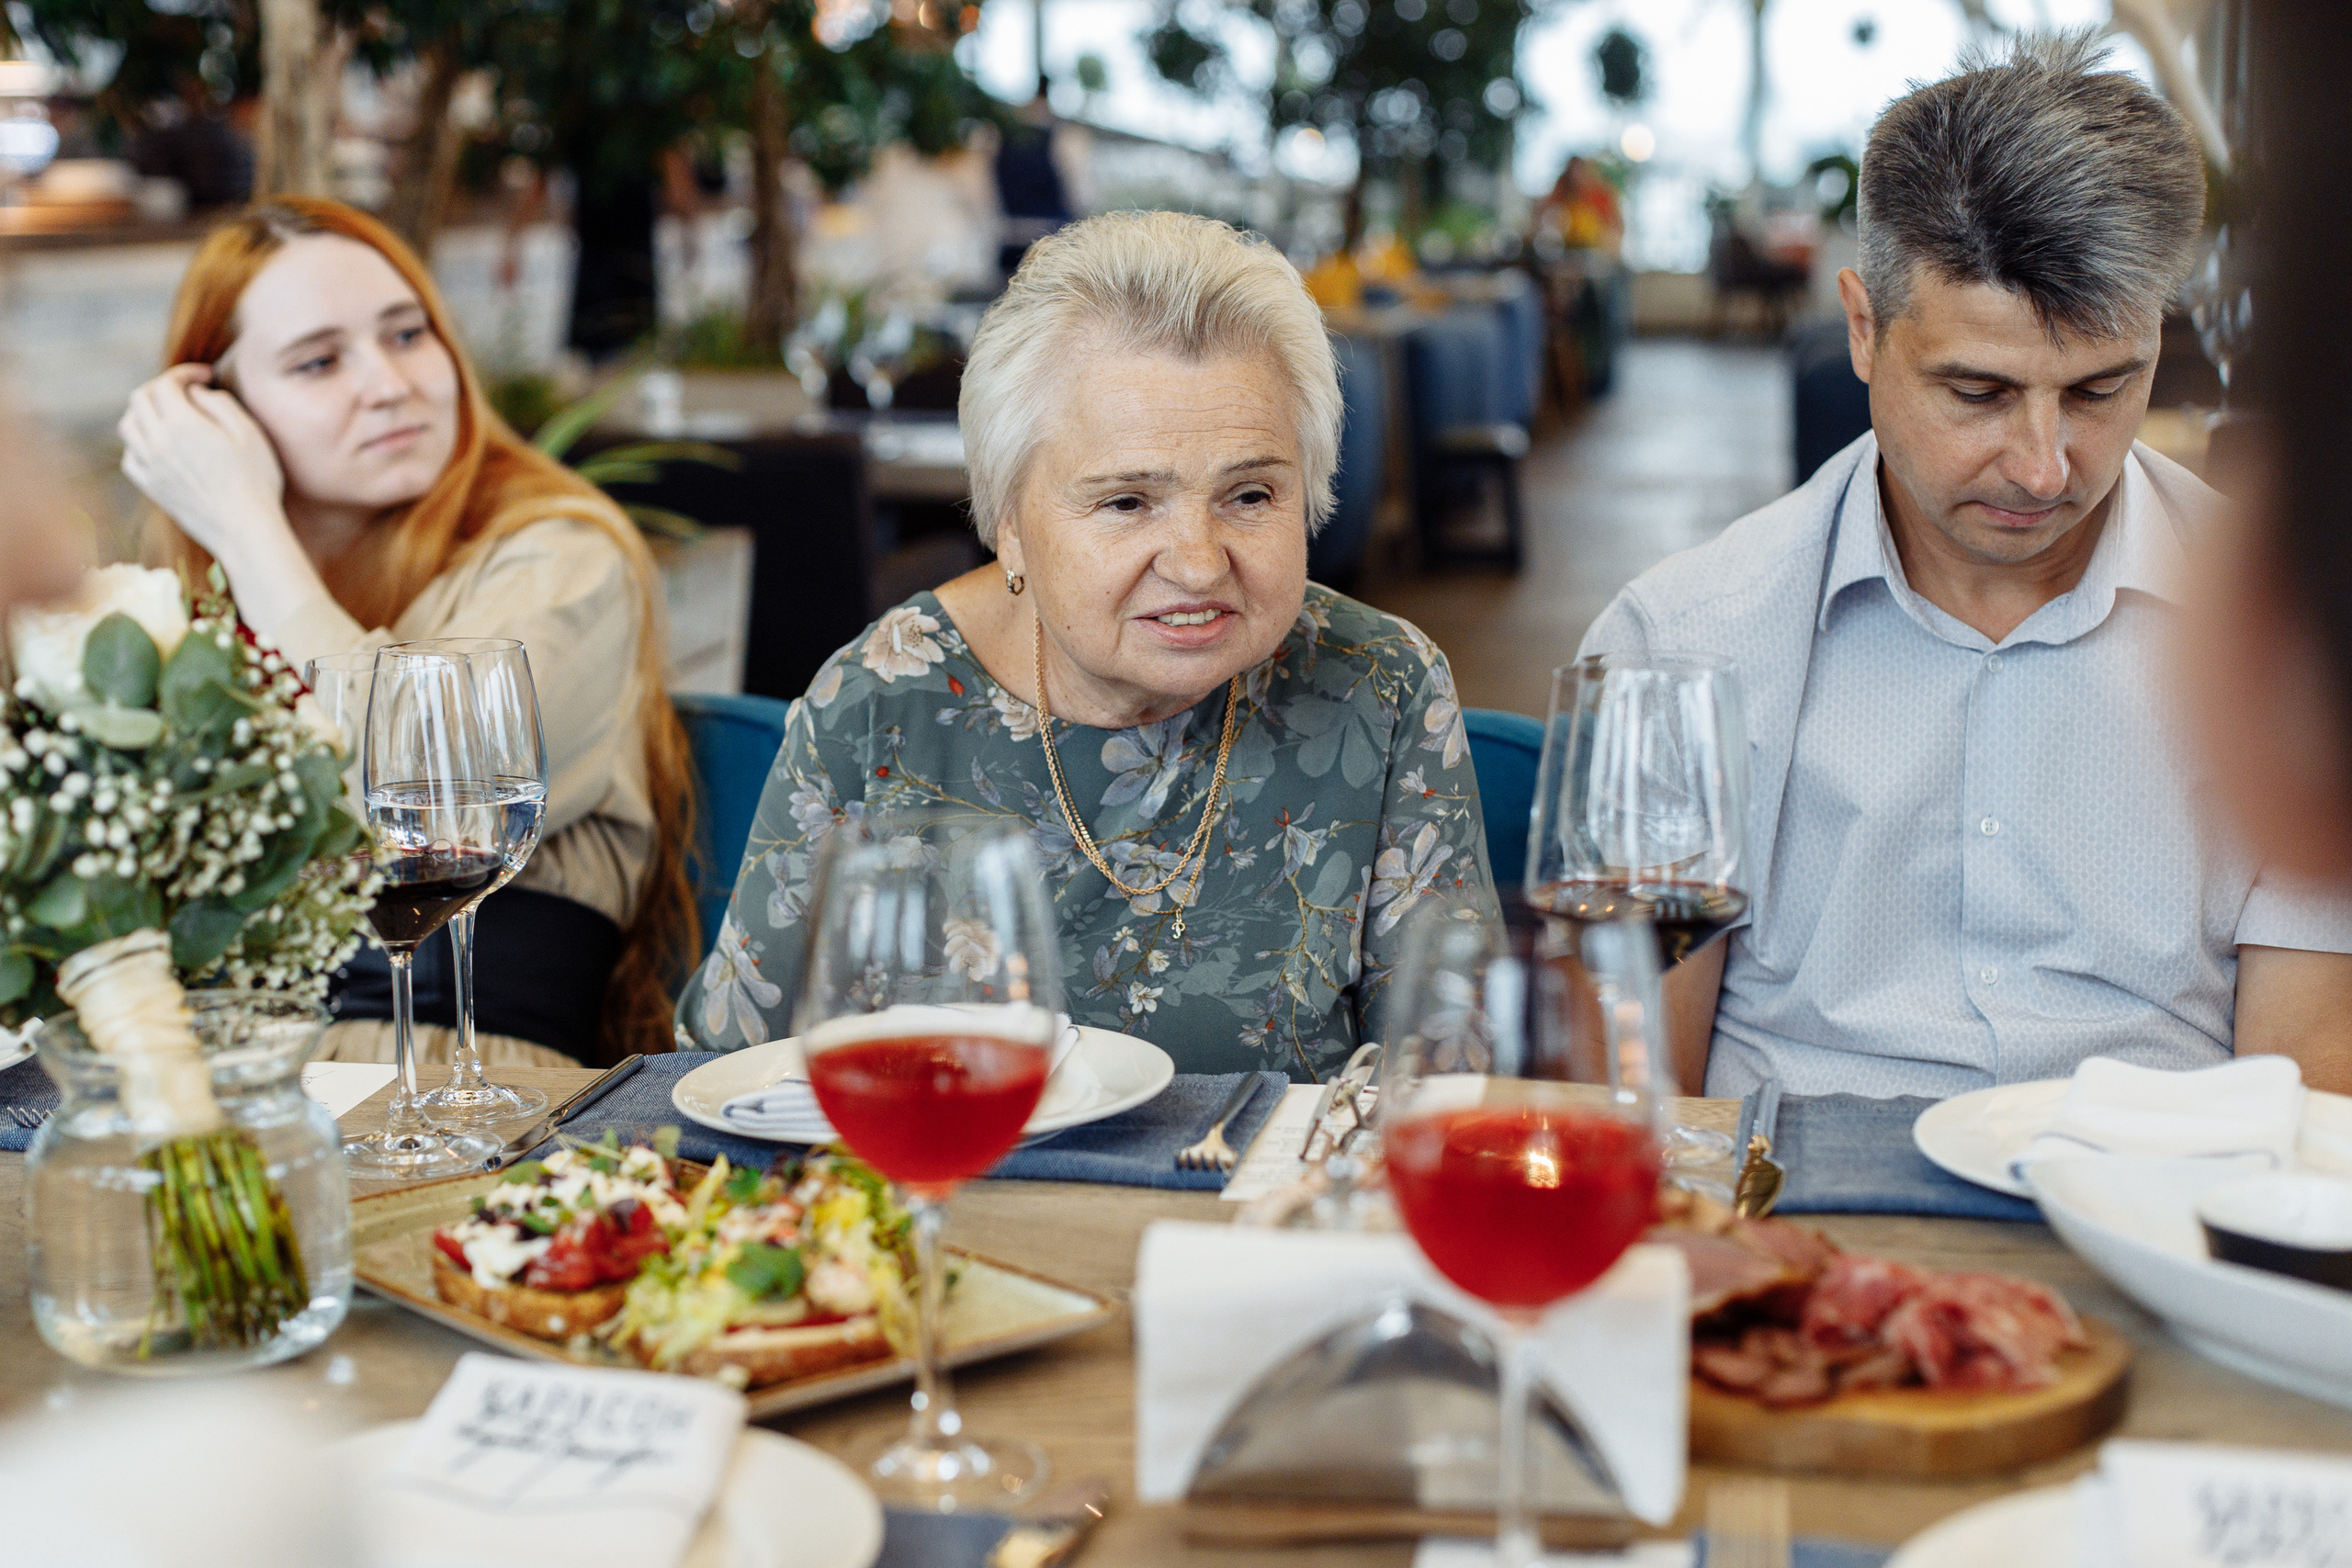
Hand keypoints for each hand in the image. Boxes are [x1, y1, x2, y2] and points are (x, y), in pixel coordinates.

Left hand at [118, 364, 292, 564]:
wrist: (245, 528)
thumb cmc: (255, 480)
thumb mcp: (249, 432)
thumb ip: (219, 403)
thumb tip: (195, 392)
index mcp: (183, 424)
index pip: (167, 384)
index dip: (184, 373)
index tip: (204, 375)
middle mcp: (158, 442)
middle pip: (139, 399)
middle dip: (161, 388)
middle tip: (184, 391)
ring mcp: (150, 466)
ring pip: (127, 425)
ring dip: (144, 413)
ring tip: (167, 416)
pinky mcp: (150, 487)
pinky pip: (129, 457)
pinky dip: (138, 444)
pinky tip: (159, 447)